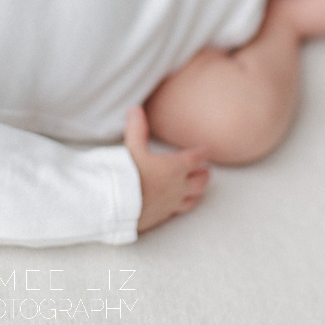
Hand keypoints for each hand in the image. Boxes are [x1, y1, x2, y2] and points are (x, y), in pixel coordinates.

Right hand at [124, 105, 209, 233]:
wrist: (118, 206)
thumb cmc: (127, 175)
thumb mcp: (132, 148)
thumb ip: (136, 129)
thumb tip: (135, 108)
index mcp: (174, 168)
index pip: (195, 159)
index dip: (202, 153)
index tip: (206, 150)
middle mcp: (178, 187)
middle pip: (200, 181)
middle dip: (204, 175)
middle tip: (206, 171)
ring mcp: (172, 203)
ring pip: (193, 199)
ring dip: (197, 192)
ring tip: (198, 189)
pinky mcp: (163, 216)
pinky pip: (179, 211)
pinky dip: (182, 204)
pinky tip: (178, 204)